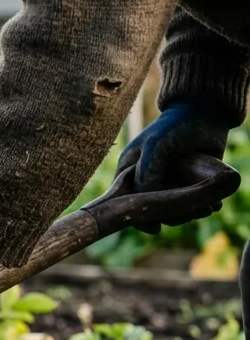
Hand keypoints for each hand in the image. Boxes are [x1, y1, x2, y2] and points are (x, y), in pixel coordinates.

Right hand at [117, 102, 234, 232]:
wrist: (206, 111)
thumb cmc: (175, 126)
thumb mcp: (156, 146)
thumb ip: (147, 173)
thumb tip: (148, 202)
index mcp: (128, 172)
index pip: (127, 202)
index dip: (139, 217)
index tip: (155, 227)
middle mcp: (145, 180)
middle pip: (151, 209)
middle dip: (171, 216)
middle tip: (191, 213)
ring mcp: (166, 182)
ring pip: (171, 208)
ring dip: (189, 212)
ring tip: (206, 208)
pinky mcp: (186, 182)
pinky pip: (189, 201)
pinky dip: (200, 205)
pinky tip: (212, 205)